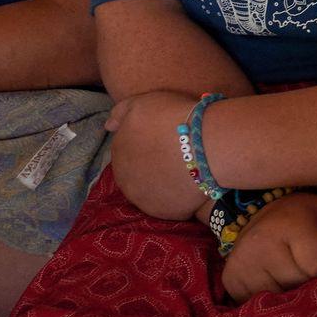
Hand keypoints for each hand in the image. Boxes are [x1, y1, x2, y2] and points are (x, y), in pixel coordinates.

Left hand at [105, 90, 211, 219]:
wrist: (208, 145)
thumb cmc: (176, 118)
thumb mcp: (143, 103)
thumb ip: (121, 112)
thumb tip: (108, 126)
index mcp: (118, 152)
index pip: (127, 150)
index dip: (147, 143)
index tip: (167, 138)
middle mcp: (124, 179)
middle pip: (137, 172)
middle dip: (152, 165)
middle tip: (177, 155)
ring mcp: (144, 199)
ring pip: (151, 191)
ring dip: (163, 183)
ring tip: (186, 170)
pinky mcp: (165, 213)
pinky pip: (170, 205)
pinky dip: (178, 197)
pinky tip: (193, 185)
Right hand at [219, 191, 316, 303]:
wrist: (260, 213)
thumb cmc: (305, 216)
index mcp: (289, 225)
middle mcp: (259, 246)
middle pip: (300, 284)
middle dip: (311, 279)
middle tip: (306, 262)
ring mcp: (241, 265)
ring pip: (281, 299)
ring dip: (292, 291)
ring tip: (290, 270)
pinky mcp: (230, 281)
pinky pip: (261, 304)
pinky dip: (273, 297)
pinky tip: (275, 279)